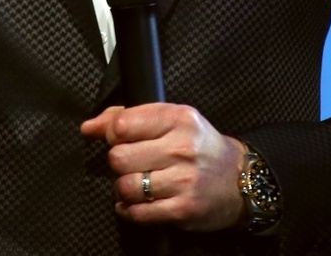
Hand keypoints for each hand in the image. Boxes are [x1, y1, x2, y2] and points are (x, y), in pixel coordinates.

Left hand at [81, 103, 246, 231]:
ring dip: (125, 188)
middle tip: (132, 164)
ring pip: (126, 186)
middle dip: (118, 163)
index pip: (122, 124)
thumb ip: (128, 117)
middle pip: (119, 157)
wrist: (240, 180)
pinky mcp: (184, 209)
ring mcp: (184, 180)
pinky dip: (130, 210)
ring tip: (138, 184)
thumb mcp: (171, 120)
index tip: (117, 139)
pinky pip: (139, 213)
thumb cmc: (199, 147)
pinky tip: (139, 202)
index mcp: (178, 118)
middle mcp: (183, 147)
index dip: (110, 133)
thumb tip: (89, 127)